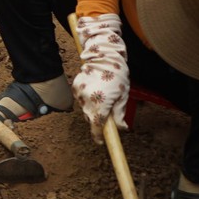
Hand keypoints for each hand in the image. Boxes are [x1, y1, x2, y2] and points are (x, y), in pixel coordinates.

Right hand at [70, 12, 129, 141]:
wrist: (103, 56)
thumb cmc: (117, 75)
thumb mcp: (123, 95)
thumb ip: (120, 114)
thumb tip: (122, 128)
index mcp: (101, 104)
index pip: (97, 126)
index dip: (98, 136)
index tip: (101, 142)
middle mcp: (88, 100)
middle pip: (91, 119)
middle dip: (98, 120)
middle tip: (107, 114)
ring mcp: (79, 94)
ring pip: (85, 109)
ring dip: (92, 109)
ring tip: (102, 97)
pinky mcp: (75, 87)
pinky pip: (81, 100)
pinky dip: (87, 99)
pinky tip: (94, 91)